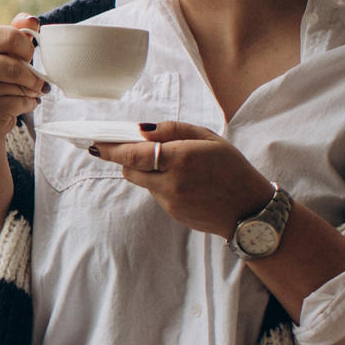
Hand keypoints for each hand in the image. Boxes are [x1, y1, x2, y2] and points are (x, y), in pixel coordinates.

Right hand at [0, 14, 47, 137]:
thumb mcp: (4, 53)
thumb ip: (16, 33)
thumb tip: (30, 19)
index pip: (9, 35)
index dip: (26, 47)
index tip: (27, 57)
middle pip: (14, 64)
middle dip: (32, 74)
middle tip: (34, 80)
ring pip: (19, 85)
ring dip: (31, 91)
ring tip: (25, 92)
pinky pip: (20, 103)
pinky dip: (28, 105)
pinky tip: (16, 106)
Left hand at [88, 120, 275, 238]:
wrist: (250, 210)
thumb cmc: (232, 168)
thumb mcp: (209, 138)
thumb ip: (173, 130)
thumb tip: (141, 129)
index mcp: (181, 158)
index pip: (132, 154)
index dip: (110, 149)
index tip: (94, 143)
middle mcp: (172, 182)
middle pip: (129, 170)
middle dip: (125, 159)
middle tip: (129, 148)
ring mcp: (171, 202)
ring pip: (142, 182)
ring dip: (146, 171)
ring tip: (173, 165)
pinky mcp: (173, 214)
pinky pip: (157, 195)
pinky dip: (161, 184)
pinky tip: (185, 182)